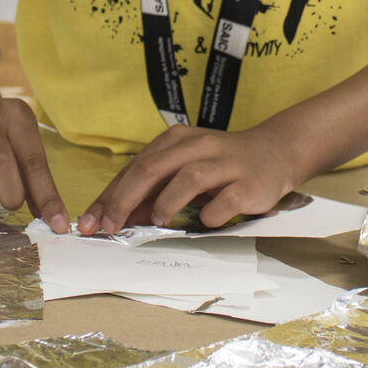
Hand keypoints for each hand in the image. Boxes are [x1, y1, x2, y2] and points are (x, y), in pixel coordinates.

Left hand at [76, 123, 300, 235]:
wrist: (276, 152)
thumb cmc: (222, 166)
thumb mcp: (184, 170)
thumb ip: (153, 189)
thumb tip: (119, 216)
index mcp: (178, 140)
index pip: (135, 167)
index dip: (110, 196)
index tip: (91, 222)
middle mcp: (199, 146)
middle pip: (153, 168)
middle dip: (125, 199)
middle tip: (110, 227)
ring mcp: (225, 164)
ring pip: (188, 177)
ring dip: (166, 202)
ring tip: (154, 221)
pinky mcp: (248, 184)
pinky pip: (224, 201)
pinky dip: (210, 214)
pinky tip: (204, 222)